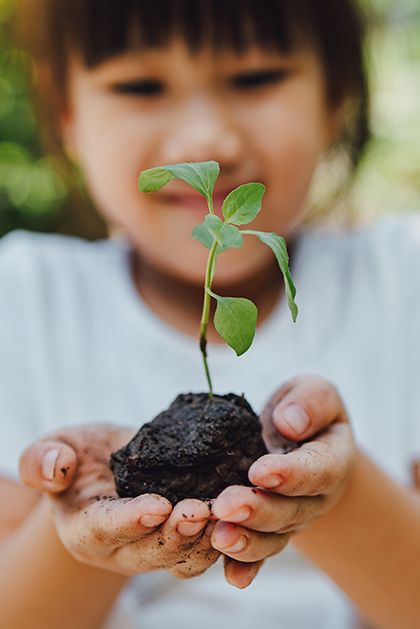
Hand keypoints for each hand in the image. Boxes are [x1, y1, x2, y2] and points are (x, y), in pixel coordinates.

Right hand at [19, 424, 218, 577]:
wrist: (108, 466)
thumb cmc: (78, 456)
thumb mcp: (53, 447)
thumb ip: (42, 459)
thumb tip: (56, 467)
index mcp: (85, 529)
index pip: (106, 529)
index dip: (130, 521)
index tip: (157, 506)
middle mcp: (121, 550)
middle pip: (150, 553)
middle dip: (176, 535)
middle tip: (200, 511)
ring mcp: (154, 549)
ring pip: (183, 559)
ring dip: (207, 541)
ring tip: (228, 514)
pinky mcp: (183, 540)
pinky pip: (206, 548)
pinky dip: (226, 536)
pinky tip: (243, 512)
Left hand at [211, 375, 355, 587]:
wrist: (301, 440)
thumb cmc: (305, 411)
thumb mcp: (316, 392)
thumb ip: (311, 401)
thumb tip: (290, 423)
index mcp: (331, 459)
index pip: (316, 470)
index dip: (290, 474)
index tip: (260, 471)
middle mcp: (314, 497)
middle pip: (290, 510)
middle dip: (258, 510)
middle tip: (226, 505)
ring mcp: (291, 519)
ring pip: (272, 537)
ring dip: (246, 541)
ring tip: (219, 537)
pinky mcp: (269, 531)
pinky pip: (260, 554)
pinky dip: (245, 567)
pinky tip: (231, 577)